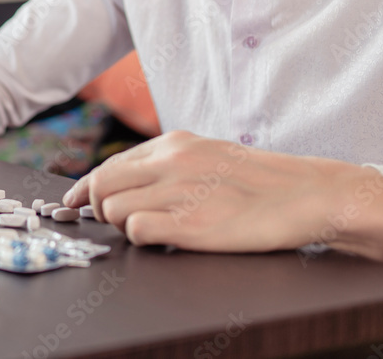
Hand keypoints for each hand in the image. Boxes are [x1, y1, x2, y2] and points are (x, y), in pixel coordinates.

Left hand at [61, 131, 382, 267]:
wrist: (307, 195)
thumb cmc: (259, 181)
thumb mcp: (207, 156)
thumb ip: (166, 164)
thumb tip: (125, 181)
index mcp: (173, 144)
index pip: (108, 166)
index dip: (85, 188)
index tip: (74, 202)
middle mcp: (170, 163)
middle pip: (101, 186)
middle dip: (101, 207)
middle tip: (119, 221)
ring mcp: (179, 192)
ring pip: (113, 210)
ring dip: (124, 225)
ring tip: (155, 229)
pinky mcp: (191, 224)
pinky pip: (136, 231)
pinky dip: (142, 238)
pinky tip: (167, 238)